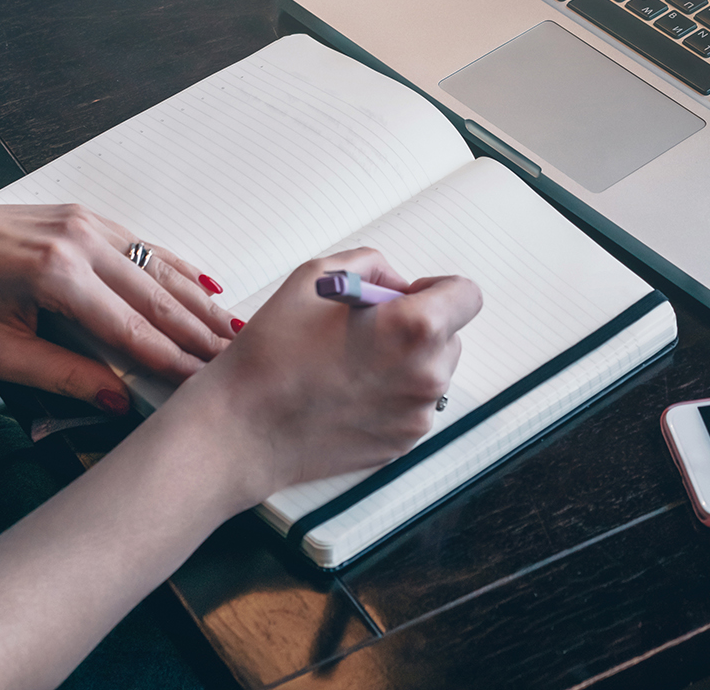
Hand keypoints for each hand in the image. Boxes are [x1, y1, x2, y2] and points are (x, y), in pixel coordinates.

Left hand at [0, 188, 236, 410]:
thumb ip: (61, 376)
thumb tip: (116, 400)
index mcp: (56, 275)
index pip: (130, 328)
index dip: (171, 359)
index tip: (202, 382)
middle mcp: (80, 241)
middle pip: (156, 295)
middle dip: (198, 331)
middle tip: (235, 359)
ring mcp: (87, 222)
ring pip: (159, 267)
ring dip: (197, 301)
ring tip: (232, 329)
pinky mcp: (88, 216)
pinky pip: (144, 246)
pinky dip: (178, 268)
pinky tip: (206, 287)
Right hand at [164, 247, 482, 502]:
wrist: (243, 429)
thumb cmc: (272, 353)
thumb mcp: (314, 276)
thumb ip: (371, 265)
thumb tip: (396, 283)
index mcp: (415, 328)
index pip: (467, 295)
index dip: (437, 288)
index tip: (407, 294)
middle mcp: (427, 375)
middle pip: (450, 335)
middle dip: (417, 325)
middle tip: (366, 329)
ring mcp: (417, 415)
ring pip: (431, 371)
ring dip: (406, 360)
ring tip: (350, 363)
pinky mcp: (402, 443)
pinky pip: (412, 404)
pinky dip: (391, 393)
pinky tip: (346, 391)